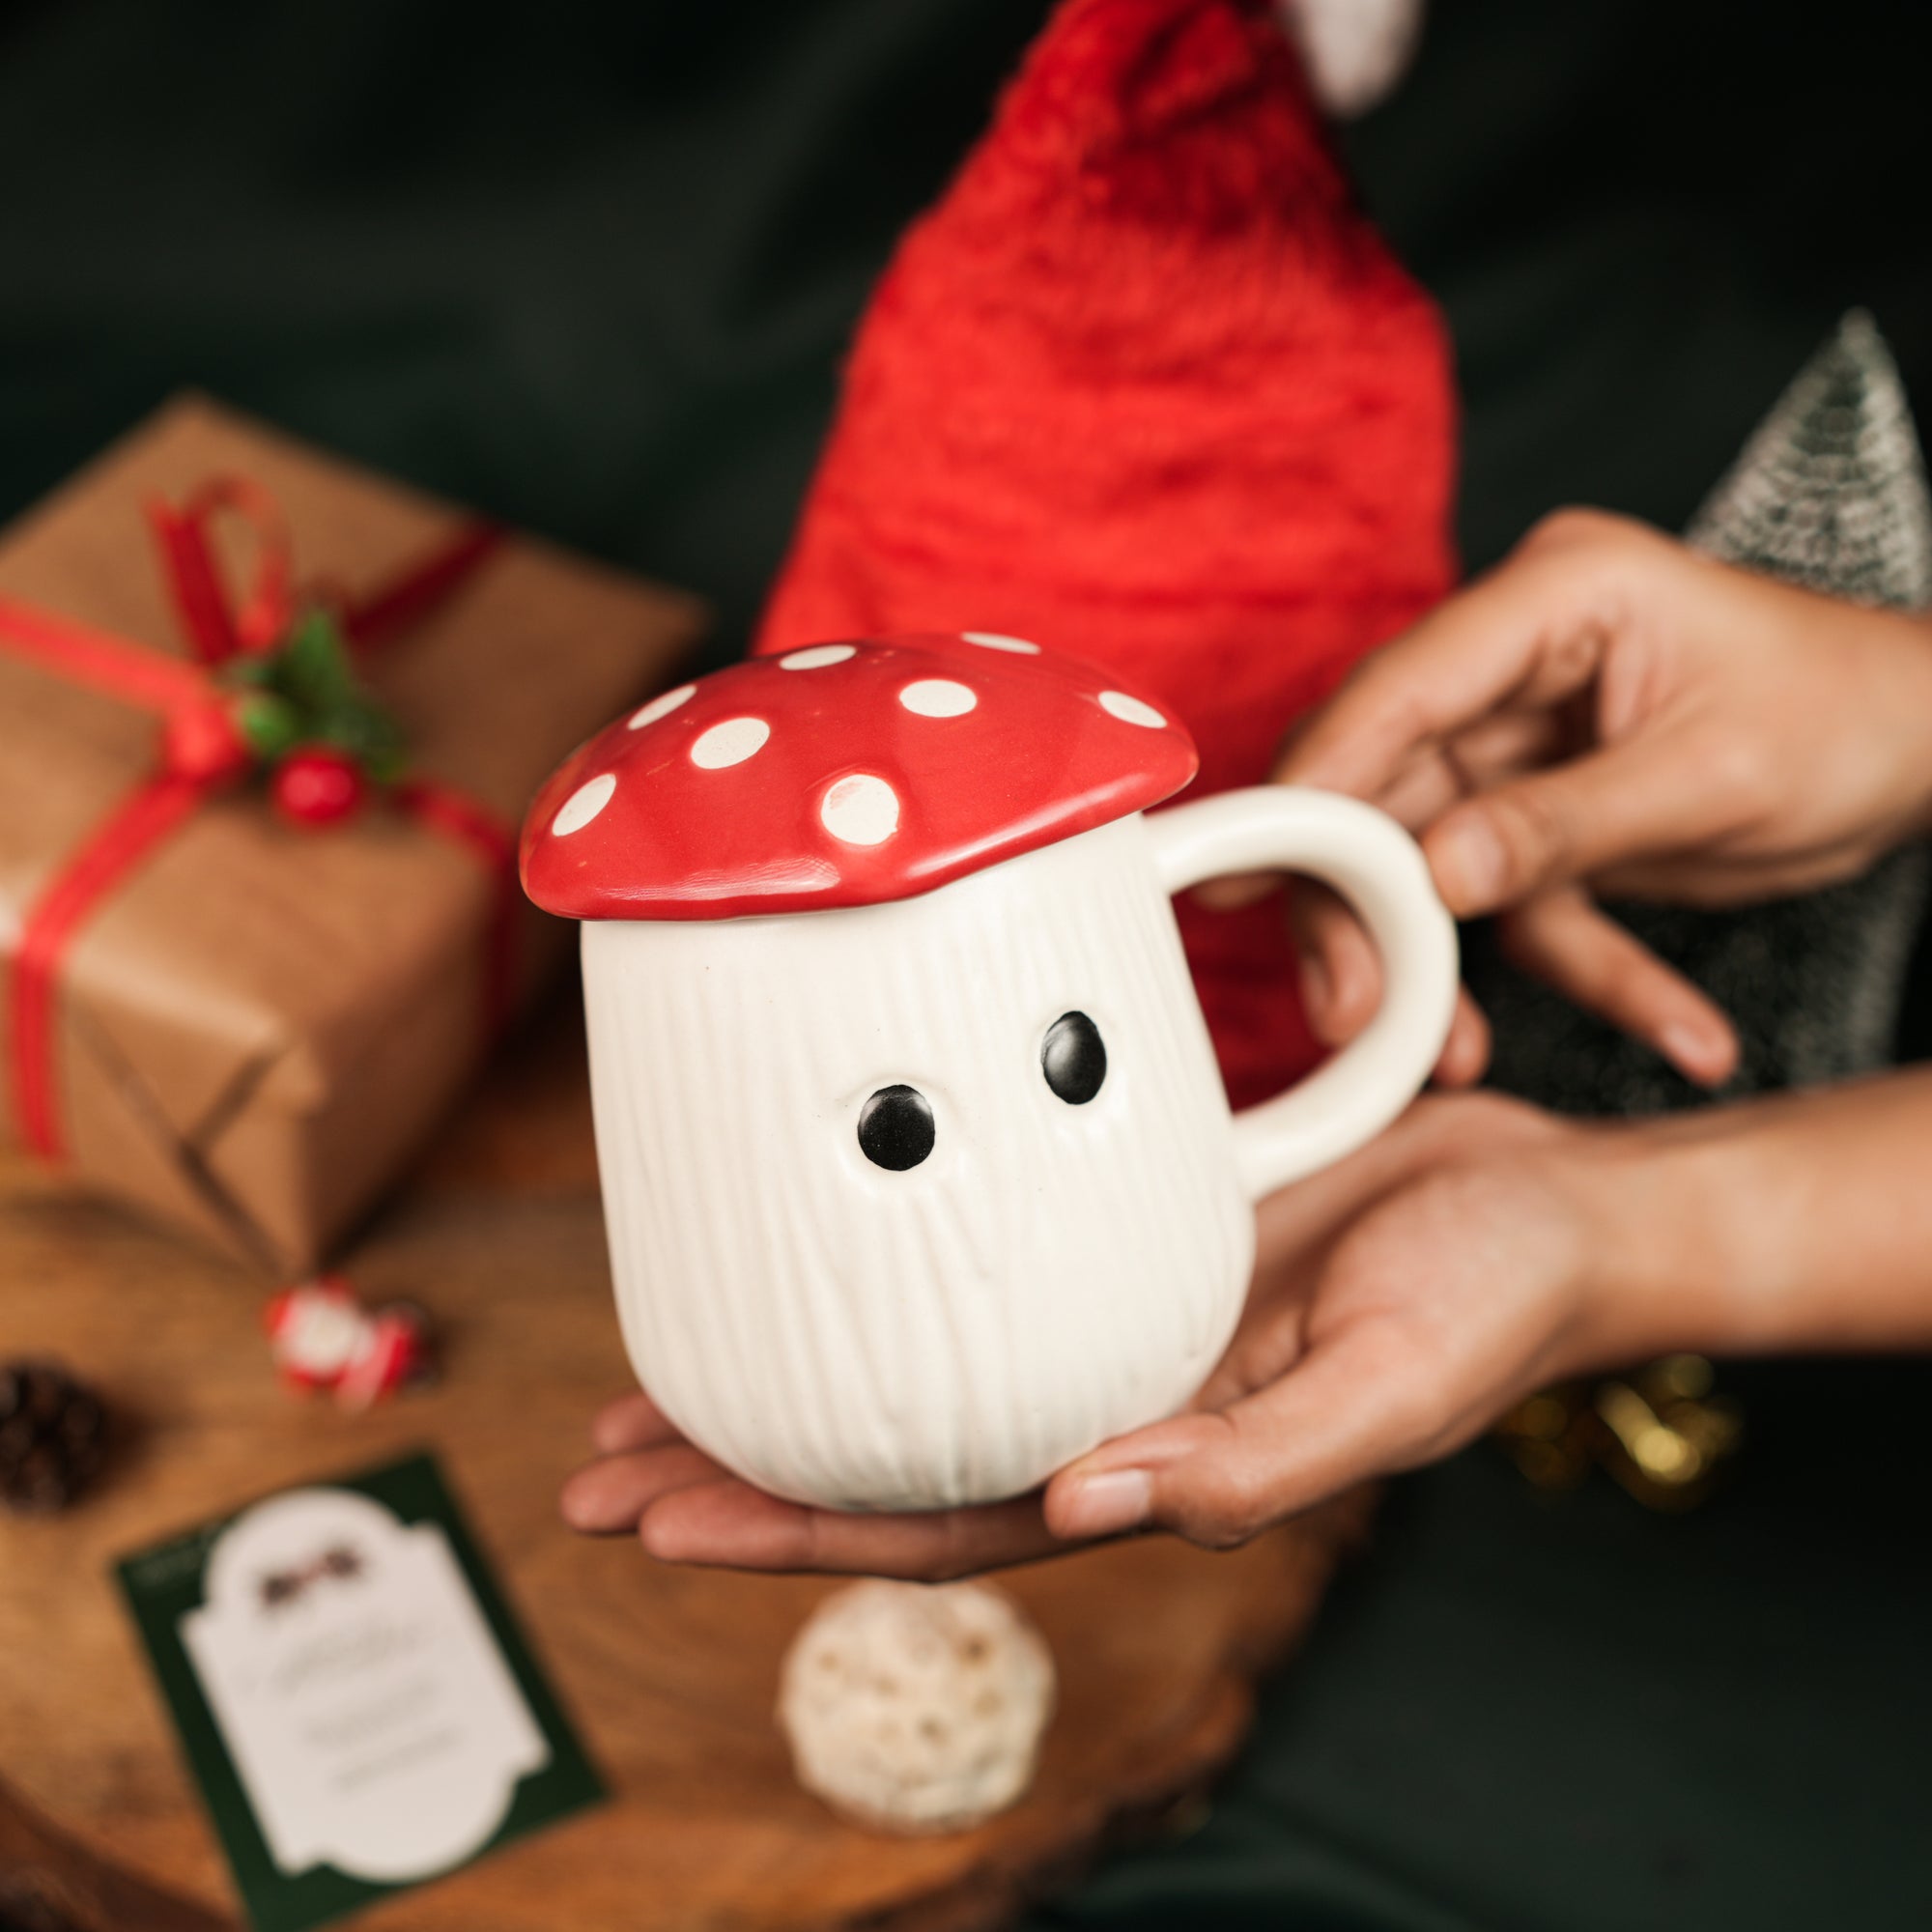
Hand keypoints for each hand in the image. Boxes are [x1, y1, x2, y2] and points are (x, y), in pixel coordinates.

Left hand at [561, 1092, 1649, 1570]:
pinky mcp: (1125, 1222)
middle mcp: (1103, 1396)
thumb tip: (1089, 1505)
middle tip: (594, 1466)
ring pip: (914, 1362)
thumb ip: (1253, 1465)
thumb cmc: (1494, 1305)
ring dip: (785, 1380)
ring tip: (647, 1382)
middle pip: (889, 1454)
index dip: (794, 1530)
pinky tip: (819, 1250)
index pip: (937, 1518)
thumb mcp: (1391, 1387)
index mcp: (1150, 1460)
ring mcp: (1104, 1310)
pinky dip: (887, 1266)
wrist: (1557, 1204)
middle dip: (739, 1474)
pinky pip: (981, 1254)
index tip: (659, 1519)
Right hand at [1262, 510, 1931, 1086]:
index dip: (1315, 784)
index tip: (1245, 874)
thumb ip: (1562, 824)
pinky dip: (1586, 975)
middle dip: (1366, 906)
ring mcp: (1526, 746)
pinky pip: (1526, 909)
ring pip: (1432, 865)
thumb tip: (1433, 878)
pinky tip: (1676, 1031)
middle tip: (1351, 1007)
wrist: (1924, 744)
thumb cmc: (1847, 711)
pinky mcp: (1548, 818)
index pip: (1398, 692)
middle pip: (1385, 789)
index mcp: (1554, 600)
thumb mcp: (1710, 774)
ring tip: (1453, 1055)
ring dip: (1447, 967)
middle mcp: (1517, 668)